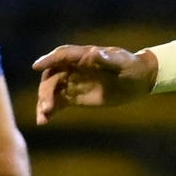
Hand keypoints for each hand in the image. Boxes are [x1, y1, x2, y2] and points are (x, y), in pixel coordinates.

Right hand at [32, 44, 154, 125]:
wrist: (138, 80)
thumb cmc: (132, 66)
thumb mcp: (123, 63)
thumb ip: (108, 59)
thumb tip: (94, 54)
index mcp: (84, 55)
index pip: (62, 55)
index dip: (48, 60)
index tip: (36, 67)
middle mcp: (74, 68)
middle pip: (53, 76)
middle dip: (46, 90)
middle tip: (46, 106)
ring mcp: (73, 82)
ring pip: (52, 90)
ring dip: (44, 102)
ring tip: (42, 118)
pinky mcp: (75, 97)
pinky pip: (58, 102)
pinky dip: (50, 111)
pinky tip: (44, 121)